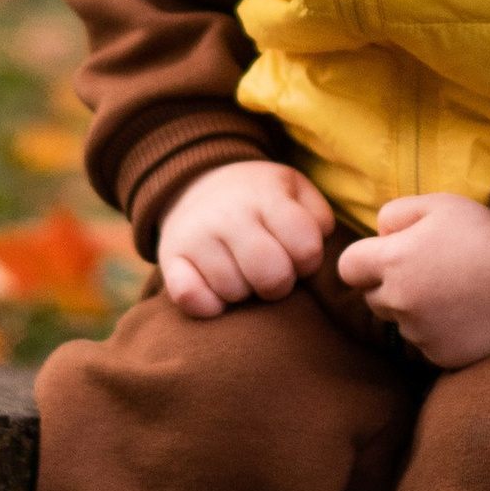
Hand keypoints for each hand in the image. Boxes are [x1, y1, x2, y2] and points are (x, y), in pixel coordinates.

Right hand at [157, 158, 332, 319]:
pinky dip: (208, 304)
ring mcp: (196, 236)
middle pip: (271, 274)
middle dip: (280, 285)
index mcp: (266, 196)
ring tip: (243, 274)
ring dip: (245, 293)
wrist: (199, 185)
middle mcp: (229, 214)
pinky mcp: (170, 258)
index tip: (299, 257)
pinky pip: (191, 298)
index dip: (310, 261)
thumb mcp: (294, 190)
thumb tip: (318, 243)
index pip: (306, 246)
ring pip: (233, 292)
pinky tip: (217, 292)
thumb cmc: (260, 200)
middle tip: (273, 274)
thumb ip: (318, 216)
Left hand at [337, 193, 489, 369]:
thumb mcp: (439, 204)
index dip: (365, 258)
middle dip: (388, 283)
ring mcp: (420, 334)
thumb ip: (394, 214)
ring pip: (397, 321)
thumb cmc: (486, 234)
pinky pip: (423, 343)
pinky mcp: (441, 356)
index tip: (391, 253)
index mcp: (394, 262)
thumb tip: (377, 235)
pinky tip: (464, 311)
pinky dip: (436, 330)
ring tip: (453, 288)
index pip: (347, 267)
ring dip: (412, 308)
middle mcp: (400, 303)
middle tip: (429, 268)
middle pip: (370, 297)